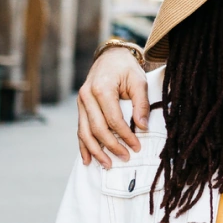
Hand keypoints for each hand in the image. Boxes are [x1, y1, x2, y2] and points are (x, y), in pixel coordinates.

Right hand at [76, 47, 148, 166]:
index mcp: (102, 89)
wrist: (110, 57)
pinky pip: (80, 130)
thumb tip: (142, 127)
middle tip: (126, 158)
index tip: (137, 147)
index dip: (125, 136)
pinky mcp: (80, 108)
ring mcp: (81, 103)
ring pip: (85, 132)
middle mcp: (87, 96)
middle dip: (112, 146)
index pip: (113, 119)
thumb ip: (141, 104)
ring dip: (95, 151)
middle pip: (98, 128)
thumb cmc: (126, 69)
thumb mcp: (139, 81)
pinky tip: (88, 159)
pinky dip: (83, 146)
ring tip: (107, 165)